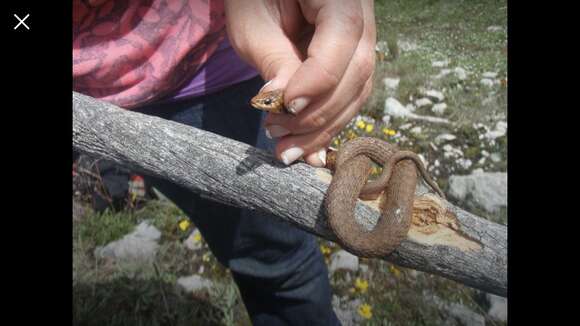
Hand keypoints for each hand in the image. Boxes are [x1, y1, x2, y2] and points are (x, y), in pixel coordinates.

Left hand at [225, 0, 375, 166]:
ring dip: (323, 128)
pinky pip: (349, 95)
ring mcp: (363, 40)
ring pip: (357, 91)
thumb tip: (288, 106)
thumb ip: (275, 60)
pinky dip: (327, 123)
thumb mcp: (254, 24)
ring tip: (287, 148)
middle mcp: (362, 16)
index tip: (287, 106)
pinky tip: (306, 146)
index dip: (318, 80)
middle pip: (357, 72)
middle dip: (319, 115)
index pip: (343, 40)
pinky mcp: (353, 62)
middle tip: (280, 138)